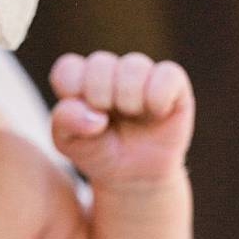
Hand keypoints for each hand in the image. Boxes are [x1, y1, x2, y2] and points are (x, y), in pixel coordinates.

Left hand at [49, 51, 194, 186]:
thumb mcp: (70, 143)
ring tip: (132, 115)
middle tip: (107, 121)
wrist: (135, 176)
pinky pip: (168, 74)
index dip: (71, 91)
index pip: (67, 68)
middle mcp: (111, 71)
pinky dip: (158, 97)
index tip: (82, 116)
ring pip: (134, 65)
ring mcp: (142, 75)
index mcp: (80, 79)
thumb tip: (95, 115)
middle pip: (99, 63)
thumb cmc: (99, 152)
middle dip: (99, 97)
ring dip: (128, 98)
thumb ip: (65, 121)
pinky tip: (157, 113)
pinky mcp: (173, 84)